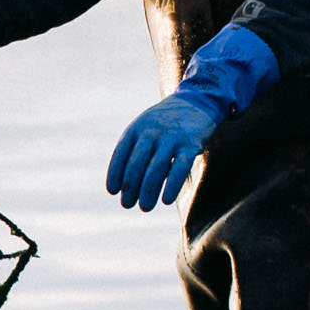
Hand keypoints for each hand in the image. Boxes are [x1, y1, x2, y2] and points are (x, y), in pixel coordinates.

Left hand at [107, 89, 224, 209]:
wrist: (196, 102)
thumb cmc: (164, 124)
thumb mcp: (144, 129)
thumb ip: (133, 151)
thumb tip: (124, 187)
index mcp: (136, 129)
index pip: (121, 154)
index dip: (115, 174)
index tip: (113, 191)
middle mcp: (152, 132)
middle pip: (136, 164)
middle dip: (130, 187)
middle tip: (127, 204)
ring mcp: (172, 138)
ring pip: (156, 169)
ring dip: (148, 191)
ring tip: (145, 207)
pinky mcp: (191, 144)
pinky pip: (179, 168)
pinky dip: (172, 186)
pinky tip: (166, 200)